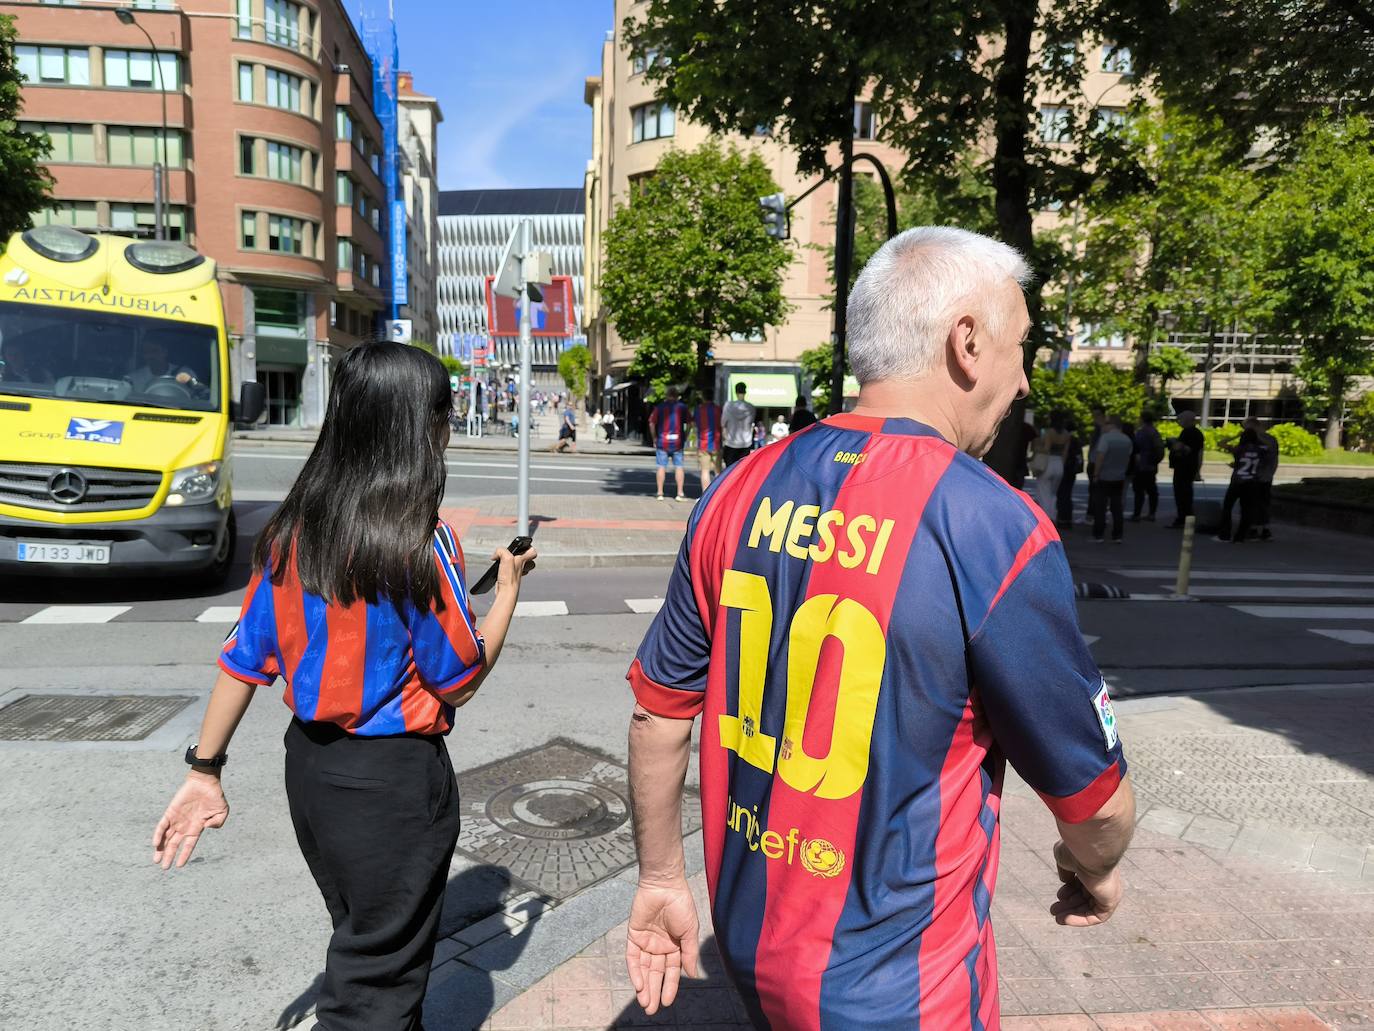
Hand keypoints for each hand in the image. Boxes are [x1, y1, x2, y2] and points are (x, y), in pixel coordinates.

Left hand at [153, 772, 229, 869]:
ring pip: (166, 837)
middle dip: (168, 855)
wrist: (205, 782)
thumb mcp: (222, 812)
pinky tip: (155, 844)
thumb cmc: (215, 796)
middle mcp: (185, 825)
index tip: (178, 866)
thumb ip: (218, 823)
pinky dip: (158, 835)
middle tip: (163, 867)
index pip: (188, 845)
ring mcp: (177, 819)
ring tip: (156, 860)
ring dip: (161, 848)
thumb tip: (206, 828)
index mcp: (197, 827)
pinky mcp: (170, 812)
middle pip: (174, 844)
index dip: (184, 855)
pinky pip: (162, 825)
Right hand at [493, 544, 537, 593]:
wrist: (506, 592)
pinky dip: (505, 570)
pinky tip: (499, 570)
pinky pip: (511, 572)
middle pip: (528, 559)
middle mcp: (522, 567)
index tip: (522, 547)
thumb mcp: (506, 558)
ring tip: (504, 562)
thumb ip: (501, 551)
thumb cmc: (509, 577)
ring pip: (519, 566)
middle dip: (521, 555)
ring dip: (512, 563)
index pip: (533, 552)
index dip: (529, 548)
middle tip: (513, 554)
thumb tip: (496, 555)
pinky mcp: (511, 578)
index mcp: (523, 560)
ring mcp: (517, 573)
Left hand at [625, 879, 700, 1014]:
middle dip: (654, 992)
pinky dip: (635, 971)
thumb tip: (691, 975)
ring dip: (643, 986)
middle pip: (656, 974)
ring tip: (645, 1003)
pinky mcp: (633, 936)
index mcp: (675, 946)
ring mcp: (646, 942)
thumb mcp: (690, 931)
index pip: (671, 972)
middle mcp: (660, 946)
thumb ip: (689, 953)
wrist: (665, 885)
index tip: (667, 1002)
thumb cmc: (681, 905)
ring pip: (644, 969)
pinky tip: (639, 984)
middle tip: (651, 1010)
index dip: (669, 987)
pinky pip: (633, 957)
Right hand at [1051, 840, 1122, 925]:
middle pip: (1085, 897)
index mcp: (1095, 867)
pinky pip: (1096, 916)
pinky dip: (1081, 919)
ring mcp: (1109, 891)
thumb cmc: (1075, 850)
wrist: (1089, 851)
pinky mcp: (1111, 901)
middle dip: (1069, 905)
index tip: (1059, 895)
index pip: (1083, 884)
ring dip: (1072, 914)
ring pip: (1090, 908)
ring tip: (1057, 918)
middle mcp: (1104, 880)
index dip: (1069, 891)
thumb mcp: (1064, 858)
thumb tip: (1066, 882)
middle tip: (1053, 910)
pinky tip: (1065, 919)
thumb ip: (1066, 870)